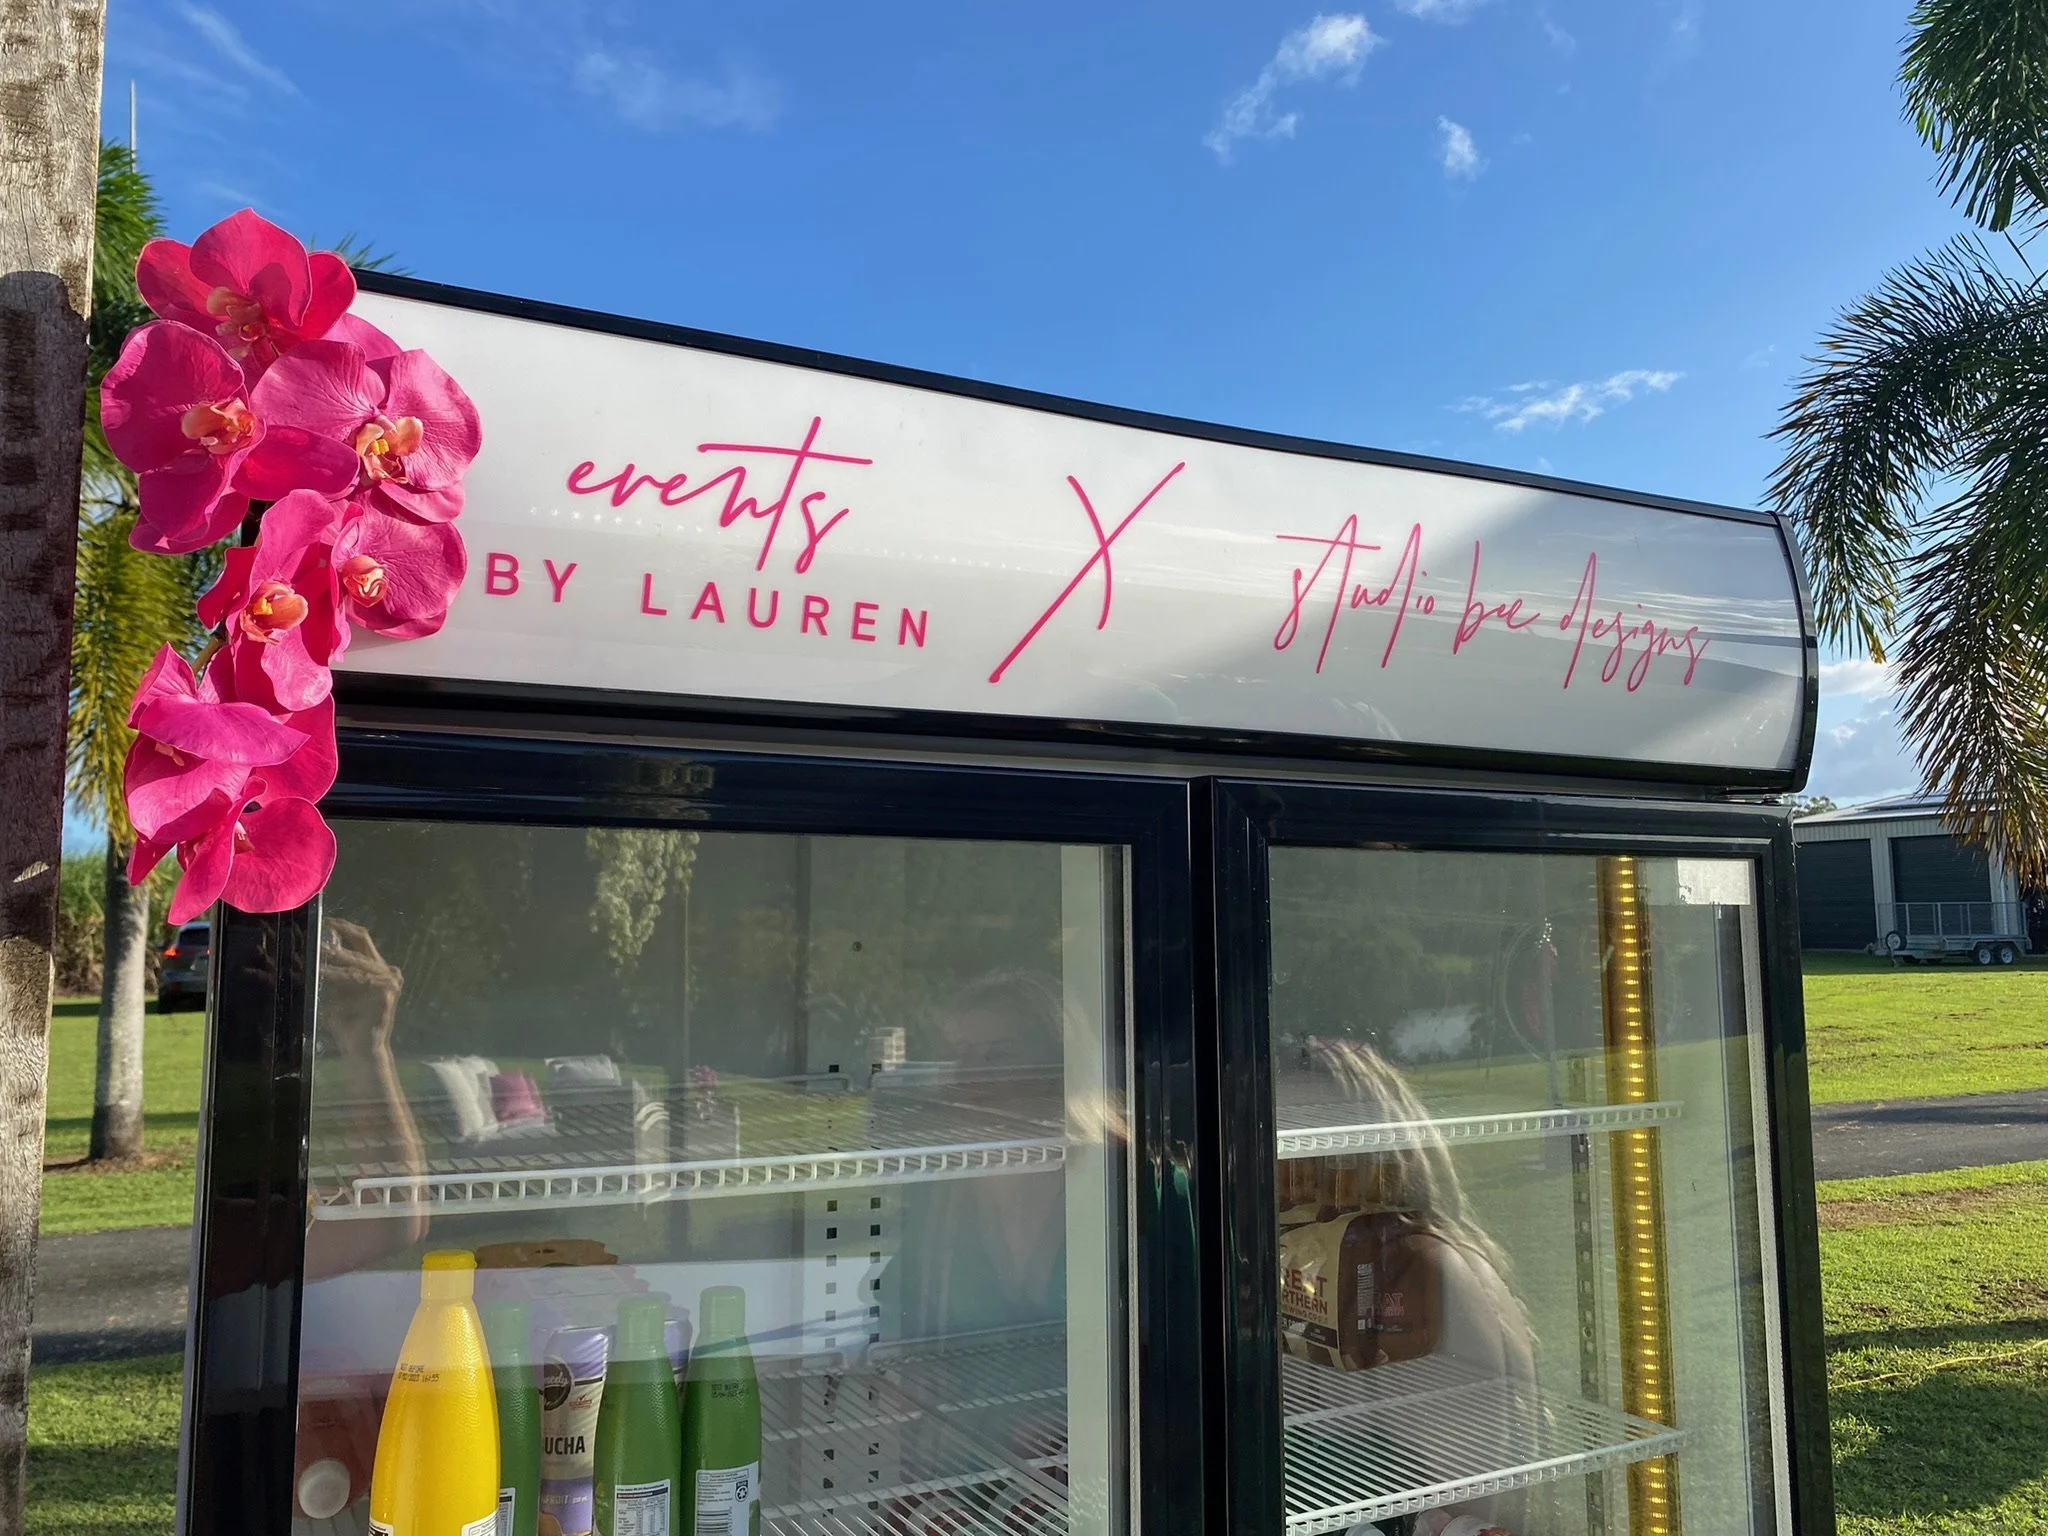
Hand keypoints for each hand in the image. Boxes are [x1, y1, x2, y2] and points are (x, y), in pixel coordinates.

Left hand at [319, 918, 403, 1058]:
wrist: (363, 1049)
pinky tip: (318, 971)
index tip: (323, 921)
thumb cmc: (348, 1023)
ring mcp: (389, 981)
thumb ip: (331, 974)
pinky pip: (353, 979)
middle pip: (359, 944)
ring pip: (353, 963)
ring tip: (309, 951)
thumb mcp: (338, 993)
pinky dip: (334, 975)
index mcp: (379, 968)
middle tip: (311, 933)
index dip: (343, 927)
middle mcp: (387, 971)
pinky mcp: (384, 992)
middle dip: (333, 938)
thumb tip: (306, 954)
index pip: (362, 938)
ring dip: (329, 957)